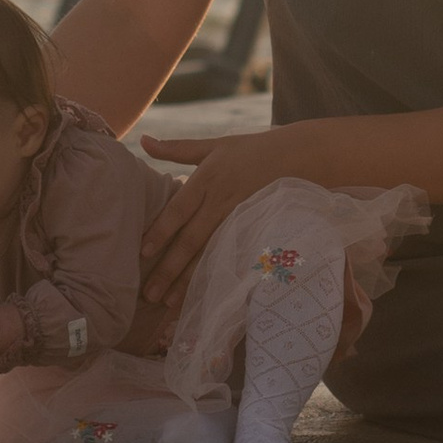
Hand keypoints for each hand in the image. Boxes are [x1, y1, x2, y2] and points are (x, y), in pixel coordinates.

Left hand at [137, 126, 289, 302]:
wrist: (300, 157)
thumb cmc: (251, 150)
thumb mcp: (214, 145)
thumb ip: (176, 148)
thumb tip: (143, 140)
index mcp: (208, 179)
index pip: (180, 209)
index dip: (161, 231)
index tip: (142, 252)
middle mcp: (222, 202)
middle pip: (191, 239)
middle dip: (169, 268)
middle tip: (148, 293)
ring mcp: (240, 220)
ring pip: (209, 255)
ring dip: (188, 281)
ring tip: (167, 302)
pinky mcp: (255, 232)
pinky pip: (231, 259)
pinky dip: (215, 278)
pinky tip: (201, 296)